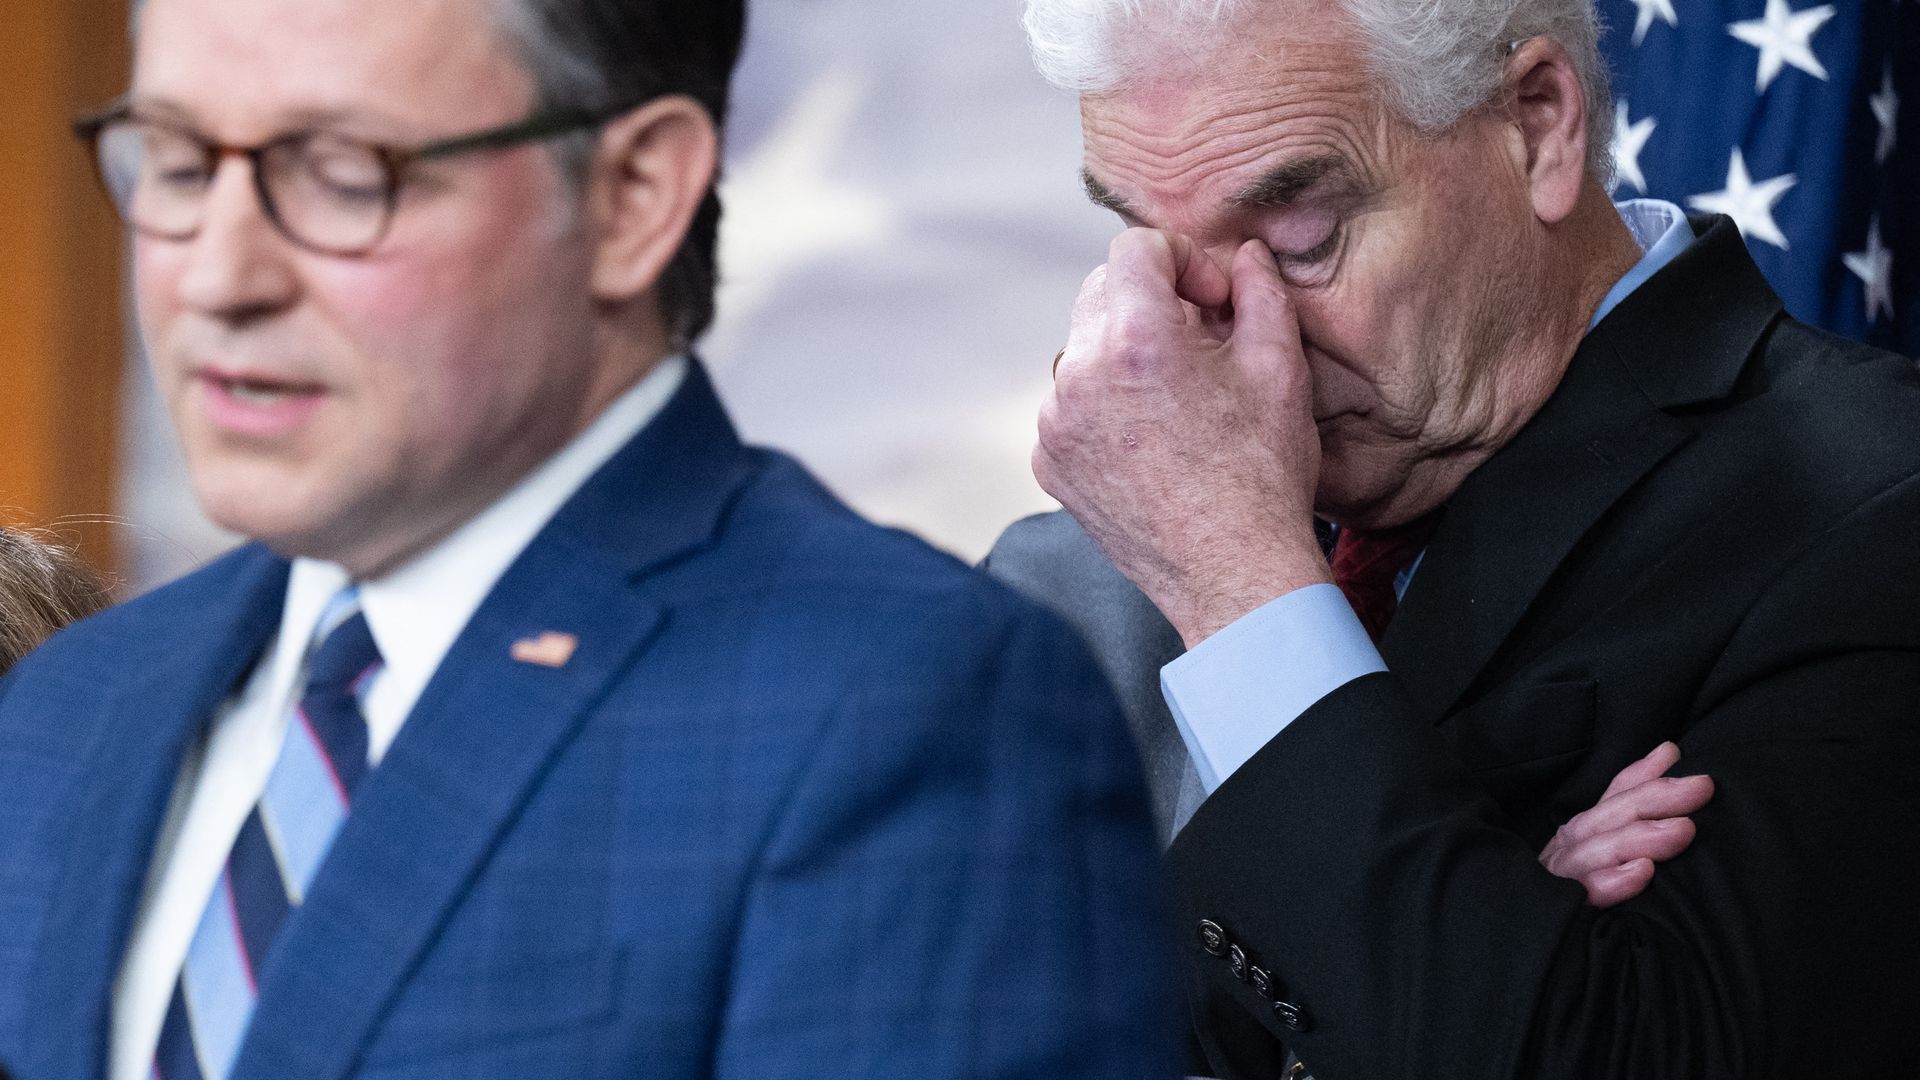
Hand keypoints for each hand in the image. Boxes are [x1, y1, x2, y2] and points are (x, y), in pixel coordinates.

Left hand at [1035, 231, 1329, 646]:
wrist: (1232, 575)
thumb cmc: (1262, 476)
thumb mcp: (1279, 368)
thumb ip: (1259, 291)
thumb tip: (1245, 255)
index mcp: (1134, 339)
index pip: (1134, 248)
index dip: (1182, 261)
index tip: (1212, 300)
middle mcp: (1078, 375)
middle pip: (1102, 292)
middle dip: (1152, 303)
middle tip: (1203, 345)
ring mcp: (1055, 422)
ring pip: (1085, 350)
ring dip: (1127, 355)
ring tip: (1180, 401)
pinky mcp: (1048, 462)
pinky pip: (1072, 405)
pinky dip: (1106, 406)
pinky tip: (1153, 440)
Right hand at [1539, 742, 1714, 907]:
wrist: (1544, 960)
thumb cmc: (1586, 901)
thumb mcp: (1612, 854)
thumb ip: (1636, 811)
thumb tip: (1670, 754)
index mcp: (1584, 834)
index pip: (1613, 797)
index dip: (1642, 774)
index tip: (1675, 754)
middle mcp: (1570, 850)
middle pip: (1609, 817)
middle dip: (1655, 799)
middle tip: (1701, 788)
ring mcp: (1562, 881)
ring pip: (1596, 850)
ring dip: (1639, 838)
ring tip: (1682, 831)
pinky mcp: (1561, 915)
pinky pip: (1584, 896)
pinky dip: (1610, 883)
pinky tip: (1640, 874)